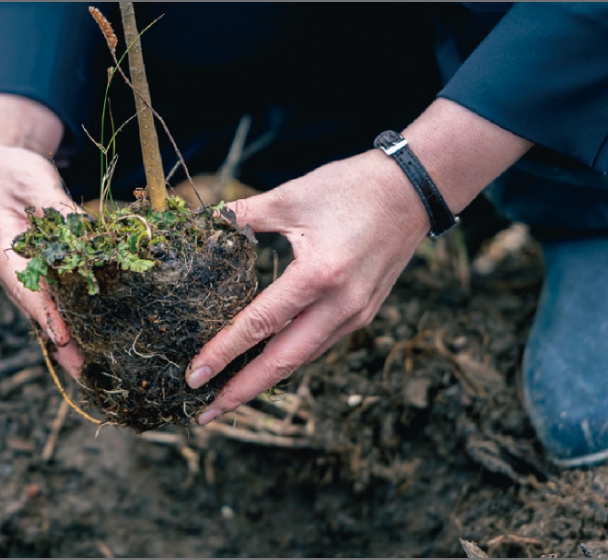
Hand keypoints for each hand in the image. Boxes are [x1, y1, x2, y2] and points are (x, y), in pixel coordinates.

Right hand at [0, 93, 83, 375]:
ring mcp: (29, 274)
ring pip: (52, 313)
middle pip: (41, 315)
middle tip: (89, 375)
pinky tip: (101, 337)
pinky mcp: (45, 271)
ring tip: (97, 370)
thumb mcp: (32, 182)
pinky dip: (79, 317)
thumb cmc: (10, 173)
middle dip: (64, 346)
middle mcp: (15, 272)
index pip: (26, 291)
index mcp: (2, 253)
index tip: (64, 340)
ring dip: (73, 340)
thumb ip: (58, 209)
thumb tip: (89, 234)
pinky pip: (62, 299)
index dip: (47, 316)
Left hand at [186, 99, 533, 423]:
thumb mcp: (291, 195)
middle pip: (283, 362)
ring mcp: (356, 313)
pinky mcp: (364, 312)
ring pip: (302, 358)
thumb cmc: (353, 187)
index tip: (193, 377)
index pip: (259, 324)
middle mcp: (340, 304)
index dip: (223, 353)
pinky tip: (266, 363)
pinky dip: (289, 358)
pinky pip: (319, 344)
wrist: (414, 190)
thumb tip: (205, 224)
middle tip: (205, 413)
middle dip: (241, 391)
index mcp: (318, 275)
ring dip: (265, 379)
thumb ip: (243, 215)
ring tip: (229, 394)